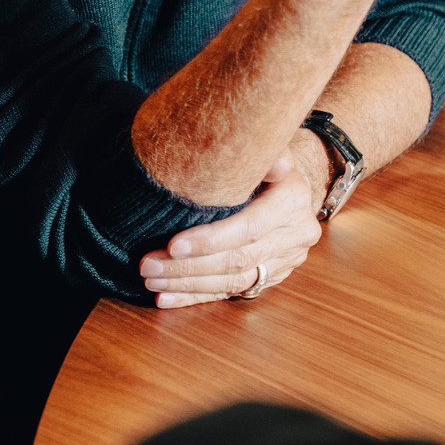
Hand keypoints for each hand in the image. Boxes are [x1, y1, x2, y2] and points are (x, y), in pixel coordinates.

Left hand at [139, 132, 329, 306]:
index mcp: (293, 200)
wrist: (291, 184)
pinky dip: (196, 296)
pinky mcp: (271, 277)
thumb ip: (263, 153)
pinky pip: (230, 292)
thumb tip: (273, 161)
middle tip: (149, 266)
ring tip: (151, 281)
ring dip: (187, 284)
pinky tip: (167, 298)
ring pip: (233, 281)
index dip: (210, 240)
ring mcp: (285, 261)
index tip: (173, 245)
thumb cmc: (263, 161)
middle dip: (189, 266)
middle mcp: (295, 235)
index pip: (249, 228)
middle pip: (238, 260)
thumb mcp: (264, 146)